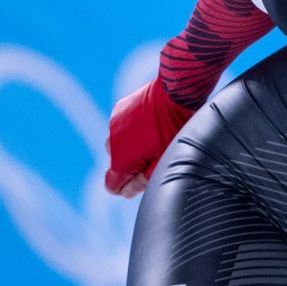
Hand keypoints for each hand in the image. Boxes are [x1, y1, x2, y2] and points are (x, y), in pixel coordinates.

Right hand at [104, 79, 194, 196]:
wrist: (175, 94)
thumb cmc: (174, 130)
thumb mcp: (164, 161)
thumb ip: (142, 180)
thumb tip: (125, 192)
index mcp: (121, 160)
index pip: (111, 185)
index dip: (124, 188)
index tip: (138, 182)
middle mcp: (112, 142)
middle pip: (116, 163)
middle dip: (130, 164)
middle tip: (154, 156)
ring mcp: (114, 124)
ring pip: (118, 143)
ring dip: (131, 145)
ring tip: (153, 138)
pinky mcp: (119, 108)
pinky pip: (121, 125)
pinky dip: (132, 128)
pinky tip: (150, 123)